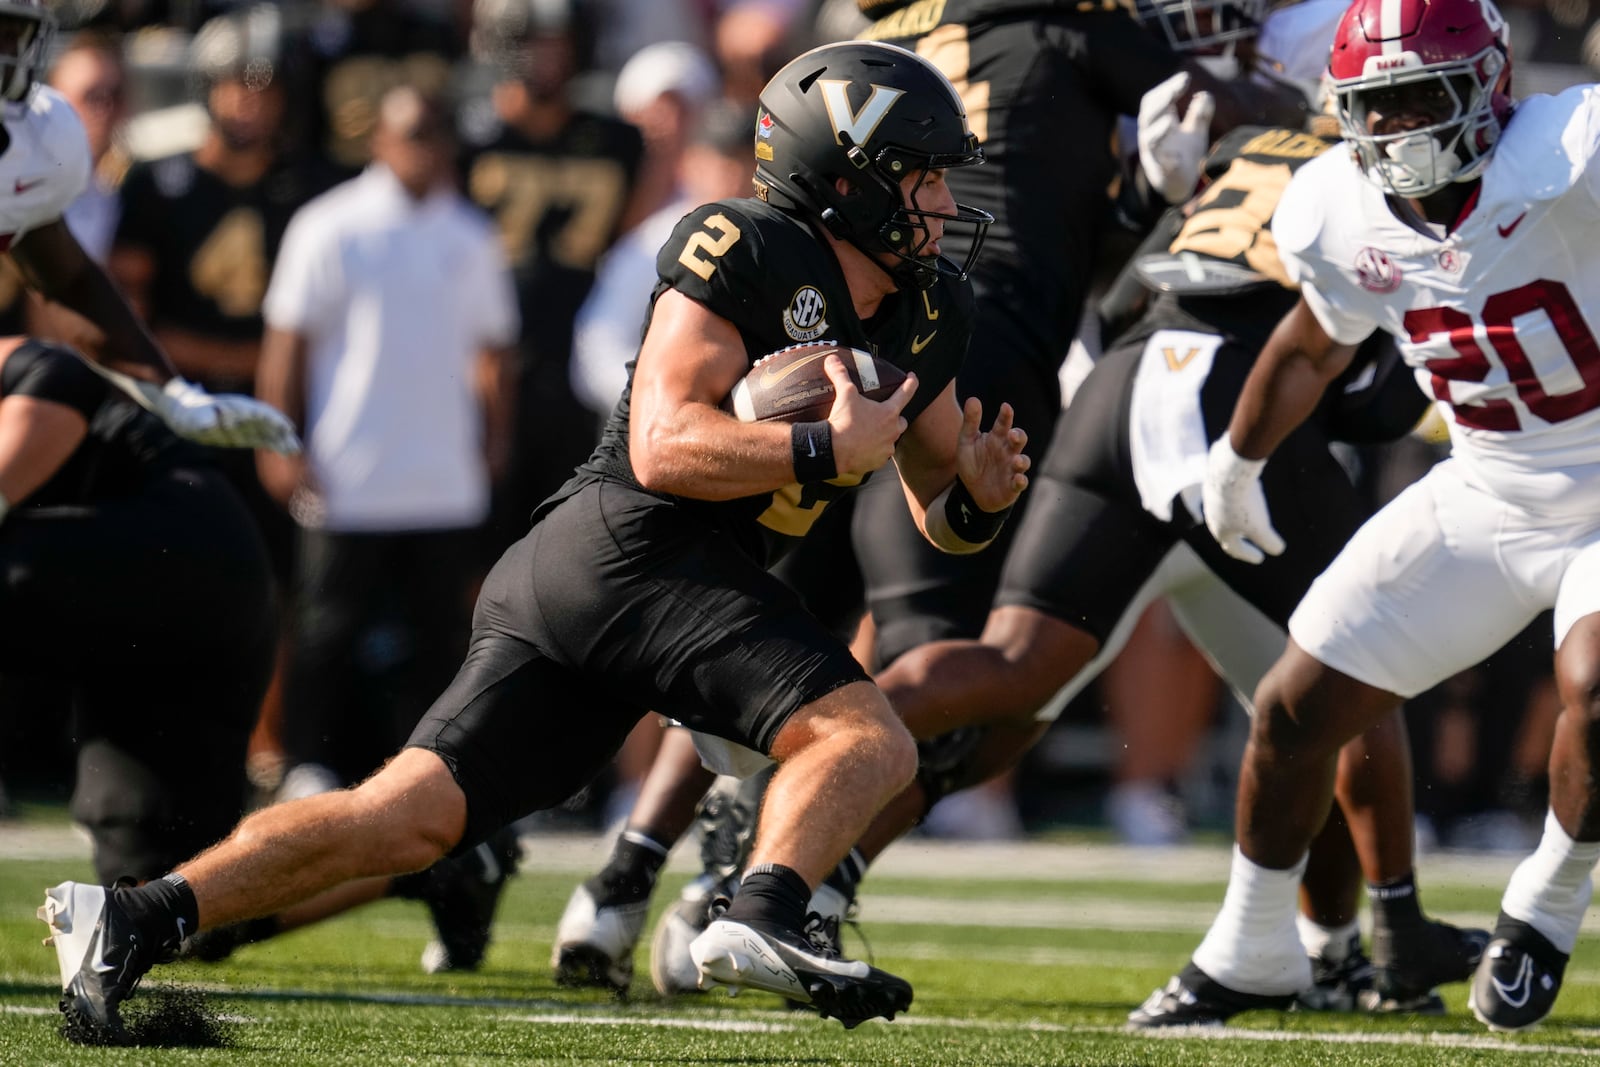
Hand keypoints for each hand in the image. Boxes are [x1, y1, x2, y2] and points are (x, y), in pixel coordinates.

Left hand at [152, 378, 302, 453]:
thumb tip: (211, 424)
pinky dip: (276, 445)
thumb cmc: (189, 411)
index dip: (273, 420)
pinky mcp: (245, 435)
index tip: (287, 428)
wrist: (184, 414)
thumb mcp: (192, 415)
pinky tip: (287, 453)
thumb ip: (203, 418)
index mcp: (236, 406)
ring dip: (282, 441)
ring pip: (269, 432)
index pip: (259, 412)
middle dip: (282, 434)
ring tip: (295, 451)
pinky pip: (264, 440)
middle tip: (295, 446)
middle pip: (268, 423)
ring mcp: (247, 425)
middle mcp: (245, 415)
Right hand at [825, 353, 916, 476]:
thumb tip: (832, 359)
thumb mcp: (844, 394)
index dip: (911, 383)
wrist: (834, 450)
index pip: (906, 393)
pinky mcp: (877, 462)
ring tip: (871, 432)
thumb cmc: (844, 421)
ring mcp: (886, 448)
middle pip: (901, 421)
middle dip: (895, 417)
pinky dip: (874, 451)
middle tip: (883, 414)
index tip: (913, 377)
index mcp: (889, 413)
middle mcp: (892, 431)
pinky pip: (880, 455)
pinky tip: (864, 448)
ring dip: (884, 435)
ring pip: (891, 440)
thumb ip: (840, 375)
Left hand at [956, 397, 1028, 511]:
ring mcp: (1012, 469)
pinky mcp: (1012, 486)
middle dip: (1019, 436)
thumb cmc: (972, 463)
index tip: (1005, 407)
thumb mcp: (966, 442)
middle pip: (1019, 440)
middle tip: (1013, 434)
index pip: (1004, 424)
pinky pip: (1020, 483)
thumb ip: (970, 422)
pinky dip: (1020, 481)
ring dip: (1021, 460)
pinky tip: (1017, 478)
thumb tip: (973, 399)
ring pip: (1023, 461)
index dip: (1006, 416)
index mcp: (997, 438)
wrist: (971, 492)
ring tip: (1015, 460)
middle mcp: (1008, 451)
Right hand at [1137, 72, 1213, 204]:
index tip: (1185, 78)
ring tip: (1169, 121)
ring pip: (1150, 139)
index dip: (1167, 87)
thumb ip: (1200, 113)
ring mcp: (1155, 154)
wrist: (1178, 186)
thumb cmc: (1183, 153)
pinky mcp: (1162, 172)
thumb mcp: (1194, 130)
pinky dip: (1168, 160)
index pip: (1155, 99)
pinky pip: (1161, 164)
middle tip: (1176, 89)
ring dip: (1159, 128)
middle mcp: (1151, 136)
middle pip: (1148, 114)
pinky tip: (1176, 156)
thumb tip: (1206, 95)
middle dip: (1161, 100)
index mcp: (1158, 122)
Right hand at [1202, 435, 1284, 563]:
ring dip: (1235, 516)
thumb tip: (1278, 550)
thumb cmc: (1244, 505)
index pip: (1234, 549)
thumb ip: (1269, 542)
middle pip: (1225, 531)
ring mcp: (1211, 500)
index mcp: (1221, 533)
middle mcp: (1212, 518)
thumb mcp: (1261, 527)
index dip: (1248, 554)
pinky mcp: (1214, 483)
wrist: (1228, 473)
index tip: (1260, 558)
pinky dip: (1235, 498)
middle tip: (1248, 538)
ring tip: (1246, 515)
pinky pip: (1224, 495)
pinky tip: (1243, 493)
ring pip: (1223, 512)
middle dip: (1238, 537)